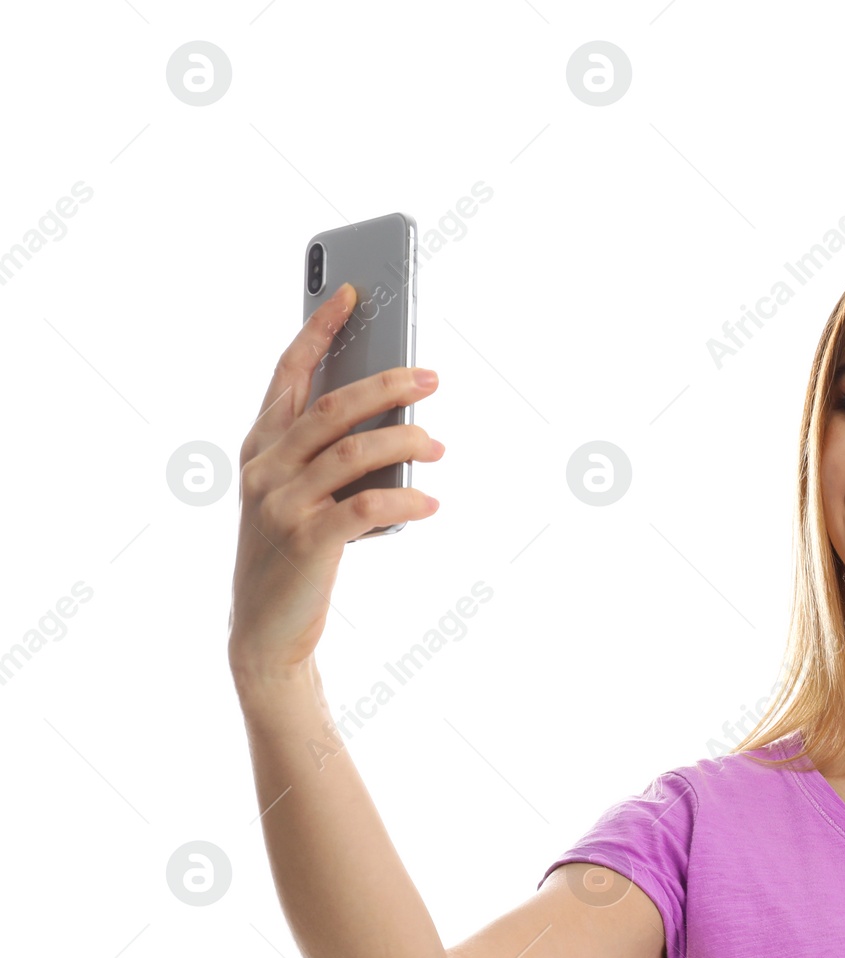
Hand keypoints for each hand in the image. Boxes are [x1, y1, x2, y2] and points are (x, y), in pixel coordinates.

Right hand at [228, 282, 444, 684]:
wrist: (265, 630)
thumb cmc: (293, 554)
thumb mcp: (298, 496)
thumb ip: (326, 456)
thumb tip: (394, 418)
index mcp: (259, 447)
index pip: (289, 374)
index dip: (319, 331)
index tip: (352, 294)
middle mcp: (265, 468)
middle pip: (334, 408)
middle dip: (387, 384)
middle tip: (432, 377)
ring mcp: (281, 504)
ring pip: (356, 453)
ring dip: (406, 442)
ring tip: (438, 445)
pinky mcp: (307, 542)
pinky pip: (367, 509)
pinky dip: (405, 503)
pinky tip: (430, 503)